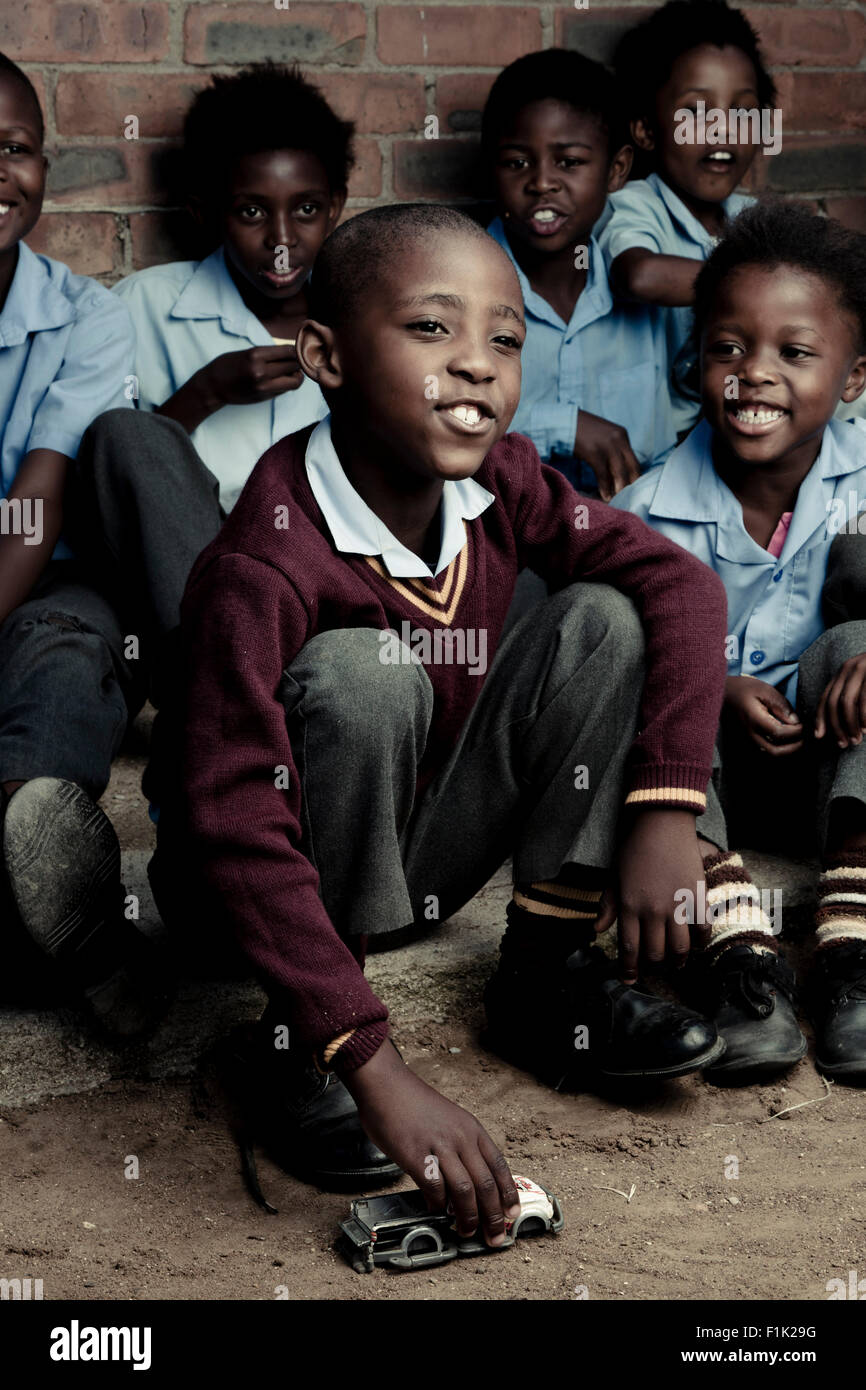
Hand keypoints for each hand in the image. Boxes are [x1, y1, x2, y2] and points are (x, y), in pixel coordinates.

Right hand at [198, 344, 303, 409]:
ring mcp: (264, 386)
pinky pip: (285, 389)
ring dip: (296, 376)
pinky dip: (287, 383)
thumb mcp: (246, 352)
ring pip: (294, 381)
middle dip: (298, 363)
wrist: (213, 386)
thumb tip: (291, 354)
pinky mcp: (265, 396)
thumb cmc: (227, 365)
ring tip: (291, 372)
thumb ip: (267, 354)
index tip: (298, 351)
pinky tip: (281, 379)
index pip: (289, 352)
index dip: (297, 351)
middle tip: (296, 361)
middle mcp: (262, 371)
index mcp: (256, 355)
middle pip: (294, 366)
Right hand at [344, 1040, 519, 1245]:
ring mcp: (439, 1146)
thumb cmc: (415, 1103)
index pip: (499, 1166)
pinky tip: (435, 1210)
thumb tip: (470, 1181)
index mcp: (472, 1128)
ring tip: (466, 1231)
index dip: (508, 1193)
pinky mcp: (415, 1155)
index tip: (512, 1214)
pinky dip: (437, 1205)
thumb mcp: (450, 1118)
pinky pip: (434, 1188)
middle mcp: (460, 1137)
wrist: (387, 1085)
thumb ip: (461, 1145)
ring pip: (464, 1190)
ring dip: (468, 1217)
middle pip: (486, 1184)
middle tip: (494, 1236)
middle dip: (493, 1215)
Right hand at [573, 411, 639, 500]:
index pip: (634, 460)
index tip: (632, 490)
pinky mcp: (594, 453)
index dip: (634, 477)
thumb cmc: (581, 431)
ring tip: (617, 500)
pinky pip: (603, 475)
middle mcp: (619, 439)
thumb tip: (617, 471)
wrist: (563, 421)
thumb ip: (613, 449)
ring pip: (619, 473)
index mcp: (622, 434)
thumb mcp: (603, 436)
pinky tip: (605, 496)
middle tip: (628, 499)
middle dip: (630, 485)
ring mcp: (607, 446)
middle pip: (631, 468)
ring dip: (619, 489)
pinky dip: (605, 488)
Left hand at [595, 809, 708, 981]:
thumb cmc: (634, 848)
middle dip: (653, 966)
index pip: (629, 948)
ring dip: (677, 960)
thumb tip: (598, 929)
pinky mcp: (697, 895)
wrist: (661, 822)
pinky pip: (702, 928)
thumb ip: (608, 905)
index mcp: (629, 906)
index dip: (629, 969)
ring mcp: (677, 904)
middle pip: (655, 953)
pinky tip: (695, 941)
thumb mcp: (614, 877)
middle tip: (653, 967)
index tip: (630, 979)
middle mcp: (653, 910)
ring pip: (680, 948)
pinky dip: (700, 940)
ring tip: (675, 962)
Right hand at [725, 675, 802, 754]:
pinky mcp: (747, 740)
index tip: (803, 725)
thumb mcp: (765, 690)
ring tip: (797, 740)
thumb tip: (795, 721)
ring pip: (770, 754)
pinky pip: (764, 750)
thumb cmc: (744, 689)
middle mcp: (750, 733)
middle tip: (804, 738)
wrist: (723, 693)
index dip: (795, 732)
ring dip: (786, 750)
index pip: (779, 733)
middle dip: (793, 747)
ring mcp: (747, 739)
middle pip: (775, 751)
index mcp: (754, 719)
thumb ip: (781, 706)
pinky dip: (778, 748)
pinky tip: (785, 740)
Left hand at [815, 653, 865, 748]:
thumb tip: (831, 723)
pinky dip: (864, 717)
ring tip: (856, 740)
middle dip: (836, 726)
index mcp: (844, 671)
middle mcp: (850, 667)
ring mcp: (863, 668)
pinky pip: (864, 700)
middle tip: (843, 744)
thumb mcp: (863, 684)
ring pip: (847, 702)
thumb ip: (851, 696)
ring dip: (850, 724)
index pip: (826, 697)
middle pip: (833, 702)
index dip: (820, 718)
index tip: (818, 736)